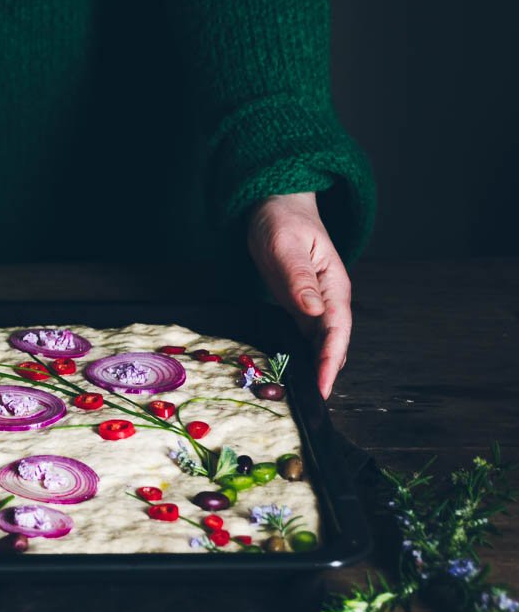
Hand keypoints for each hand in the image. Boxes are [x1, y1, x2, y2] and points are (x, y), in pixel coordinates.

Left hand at [246, 192, 351, 400]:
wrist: (276, 205)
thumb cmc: (282, 220)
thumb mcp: (286, 246)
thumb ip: (300, 278)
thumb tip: (315, 311)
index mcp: (333, 284)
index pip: (337, 330)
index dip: (330, 361)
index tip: (323, 388)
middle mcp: (328, 298)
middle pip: (333, 343)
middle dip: (326, 374)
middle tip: (313, 406)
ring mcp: (315, 304)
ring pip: (320, 344)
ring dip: (314, 369)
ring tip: (304, 398)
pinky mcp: (300, 306)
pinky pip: (304, 337)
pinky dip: (301, 357)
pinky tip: (292, 374)